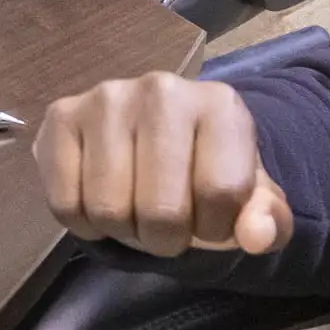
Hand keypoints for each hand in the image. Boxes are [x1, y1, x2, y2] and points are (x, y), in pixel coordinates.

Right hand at [31, 71, 290, 257]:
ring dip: (123, 232)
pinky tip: (98, 199)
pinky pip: (65, 204)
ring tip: (134, 209)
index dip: (218, 228)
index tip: (211, 219)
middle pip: (161, 211)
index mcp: (220, 105)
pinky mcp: (61, 114)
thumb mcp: (248, 197)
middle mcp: (163, 90)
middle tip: (167, 223)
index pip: (222, 194)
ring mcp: (106, 98)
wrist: (153, 137)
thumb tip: (257, 237)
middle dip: (166, 239)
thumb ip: (268, 219)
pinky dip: (83, 223)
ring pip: (109, 211)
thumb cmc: (204, 170)